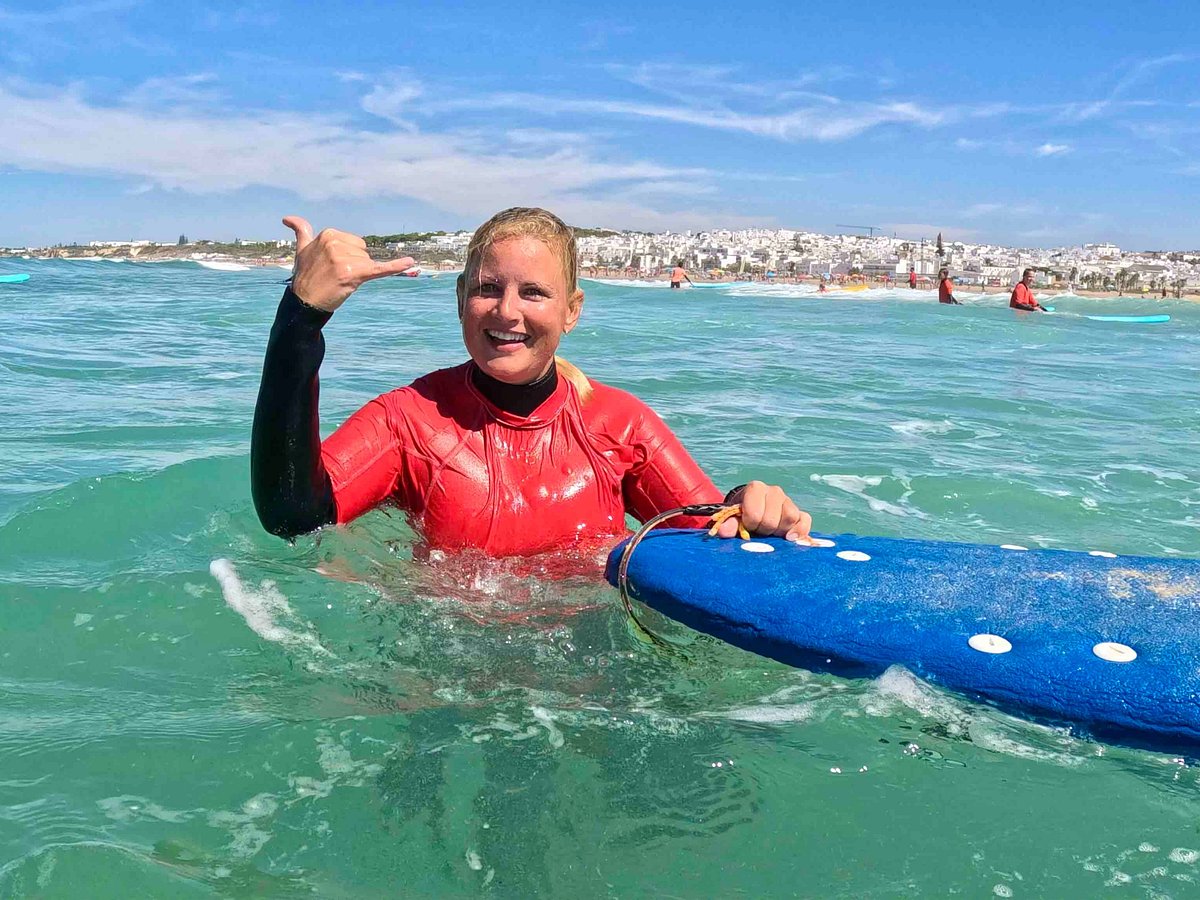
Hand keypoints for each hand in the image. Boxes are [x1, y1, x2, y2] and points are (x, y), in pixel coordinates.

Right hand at [283, 215, 415, 312]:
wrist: (304, 302)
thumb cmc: (306, 276)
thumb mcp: (302, 250)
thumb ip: (301, 231)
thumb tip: (287, 218)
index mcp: (329, 234)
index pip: (355, 243)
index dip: (347, 256)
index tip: (331, 266)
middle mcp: (337, 244)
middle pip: (363, 252)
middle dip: (354, 264)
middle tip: (335, 275)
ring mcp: (346, 259)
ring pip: (368, 263)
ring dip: (358, 273)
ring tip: (339, 280)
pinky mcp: (356, 274)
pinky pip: (381, 269)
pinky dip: (396, 266)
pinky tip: (411, 262)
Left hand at [714, 481, 812, 542]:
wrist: (752, 512)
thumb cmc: (741, 515)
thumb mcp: (732, 519)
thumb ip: (728, 525)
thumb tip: (723, 531)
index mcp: (755, 488)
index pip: (755, 514)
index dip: (749, 524)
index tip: (746, 525)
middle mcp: (774, 491)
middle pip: (772, 520)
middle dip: (763, 530)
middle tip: (758, 530)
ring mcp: (788, 501)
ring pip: (789, 518)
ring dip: (779, 531)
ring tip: (770, 532)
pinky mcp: (799, 512)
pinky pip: (805, 520)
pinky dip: (800, 530)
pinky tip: (790, 538)